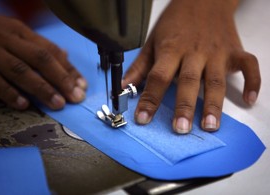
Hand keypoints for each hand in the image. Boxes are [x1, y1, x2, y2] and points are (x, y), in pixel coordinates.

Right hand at [0, 10, 86, 109]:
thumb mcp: (11, 31)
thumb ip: (36, 45)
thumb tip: (63, 56)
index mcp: (19, 31)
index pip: (50, 50)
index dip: (68, 68)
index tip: (81, 85)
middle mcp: (7, 39)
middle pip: (40, 59)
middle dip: (61, 79)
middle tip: (75, 97)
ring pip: (20, 69)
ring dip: (41, 88)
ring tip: (58, 103)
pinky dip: (8, 92)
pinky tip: (22, 104)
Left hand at [122, 0, 260, 133]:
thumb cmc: (176, 22)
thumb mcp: (153, 40)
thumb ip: (140, 66)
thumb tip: (123, 86)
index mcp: (171, 49)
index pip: (158, 77)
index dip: (149, 99)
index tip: (143, 118)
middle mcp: (194, 53)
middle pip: (188, 81)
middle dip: (184, 106)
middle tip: (180, 129)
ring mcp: (217, 52)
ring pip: (216, 80)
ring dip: (213, 104)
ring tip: (210, 125)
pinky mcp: (235, 51)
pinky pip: (249, 66)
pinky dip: (253, 83)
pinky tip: (250, 101)